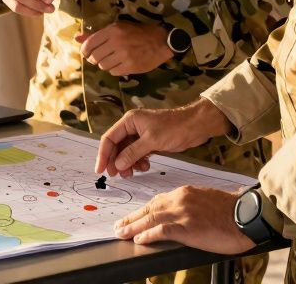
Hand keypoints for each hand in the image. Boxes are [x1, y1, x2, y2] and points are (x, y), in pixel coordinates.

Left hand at [76, 21, 170, 76]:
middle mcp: (116, 42)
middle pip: (94, 57)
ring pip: (102, 66)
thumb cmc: (138, 32)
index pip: (89, 44)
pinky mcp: (130, 67)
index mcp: (113, 30)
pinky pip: (113, 72)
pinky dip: (114, 70)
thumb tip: (77, 38)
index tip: (87, 53)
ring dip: (105, 64)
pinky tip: (120, 64)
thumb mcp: (118, 28)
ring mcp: (123, 55)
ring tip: (112, 60)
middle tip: (101, 57)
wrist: (161, 41)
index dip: (85, 51)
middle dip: (94, 59)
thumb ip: (96, 34)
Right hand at [95, 98, 232, 176]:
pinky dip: (138, 162)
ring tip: (133, 173)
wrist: (195, 126)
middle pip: (117, 146)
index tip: (100, 170)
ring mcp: (142, 134)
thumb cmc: (174, 128)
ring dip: (128, 164)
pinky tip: (145, 167)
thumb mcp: (151, 141)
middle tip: (118, 176)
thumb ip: (132, 153)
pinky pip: (137, 154)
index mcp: (130, 121)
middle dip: (116, 161)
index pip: (109, 138)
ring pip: (127, 152)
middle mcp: (133, 126)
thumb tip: (117, 164)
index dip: (103, 154)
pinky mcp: (150, 142)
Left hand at [114, 186, 252, 254]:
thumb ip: (191, 205)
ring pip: (151, 218)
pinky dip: (148, 235)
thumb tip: (180, 216)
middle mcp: (181, 199)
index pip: (157, 201)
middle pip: (150, 208)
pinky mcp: (187, 227)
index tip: (133, 217)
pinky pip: (162, 230)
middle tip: (119, 226)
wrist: (247, 216)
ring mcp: (183, 212)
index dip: (142, 210)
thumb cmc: (232, 212)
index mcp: (186, 192)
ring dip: (134, 227)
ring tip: (122, 233)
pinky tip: (139, 239)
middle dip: (132, 218)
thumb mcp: (207, 202)